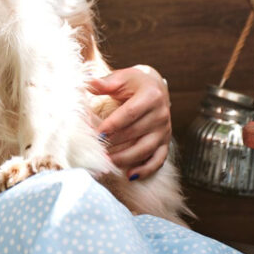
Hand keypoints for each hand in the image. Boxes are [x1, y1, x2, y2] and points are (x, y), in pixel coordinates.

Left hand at [88, 65, 171, 180]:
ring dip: (126, 158)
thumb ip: (105, 82)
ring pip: (146, 148)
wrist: (155, 87)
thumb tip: (88, 82)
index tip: (97, 135)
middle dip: (115, 143)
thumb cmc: (134, 83)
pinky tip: (130, 175)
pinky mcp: (165, 141)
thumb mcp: (121, 78)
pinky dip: (146, 169)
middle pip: (136, 132)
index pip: (129, 113)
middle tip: (97, 151)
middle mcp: (161, 114)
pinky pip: (158, 159)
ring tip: (108, 162)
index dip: (112, 125)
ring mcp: (164, 129)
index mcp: (150, 96)